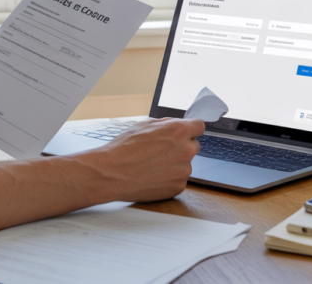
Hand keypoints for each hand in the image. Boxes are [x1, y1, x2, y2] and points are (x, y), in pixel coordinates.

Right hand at [84, 118, 204, 202]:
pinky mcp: (178, 187)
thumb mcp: (144, 125)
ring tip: (152, 165)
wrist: (111, 173)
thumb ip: (167, 124)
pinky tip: (153, 176)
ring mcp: (184, 171)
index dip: (190, 129)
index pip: (199, 126)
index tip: (185, 133)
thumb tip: (176, 125)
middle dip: (181, 147)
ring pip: (185, 164)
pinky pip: (178, 179)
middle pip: (194, 146)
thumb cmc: (124, 149)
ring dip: (174, 164)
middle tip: (161, 151)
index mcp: (179, 131)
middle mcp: (186, 150)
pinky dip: (169, 178)